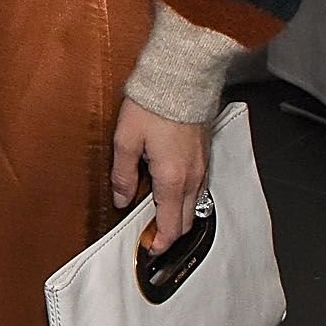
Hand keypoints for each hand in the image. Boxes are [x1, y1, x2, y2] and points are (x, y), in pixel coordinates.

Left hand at [111, 100, 211, 250]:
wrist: (183, 76)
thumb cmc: (154, 104)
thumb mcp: (126, 139)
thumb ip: (122, 174)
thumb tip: (120, 199)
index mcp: (173, 179)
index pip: (170, 224)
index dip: (160, 242)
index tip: (149, 249)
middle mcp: (193, 177)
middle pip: (185, 220)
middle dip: (169, 233)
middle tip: (151, 237)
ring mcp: (203, 165)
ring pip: (194, 204)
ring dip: (178, 215)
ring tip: (158, 216)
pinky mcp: (205, 154)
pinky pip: (198, 186)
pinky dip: (186, 197)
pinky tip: (171, 191)